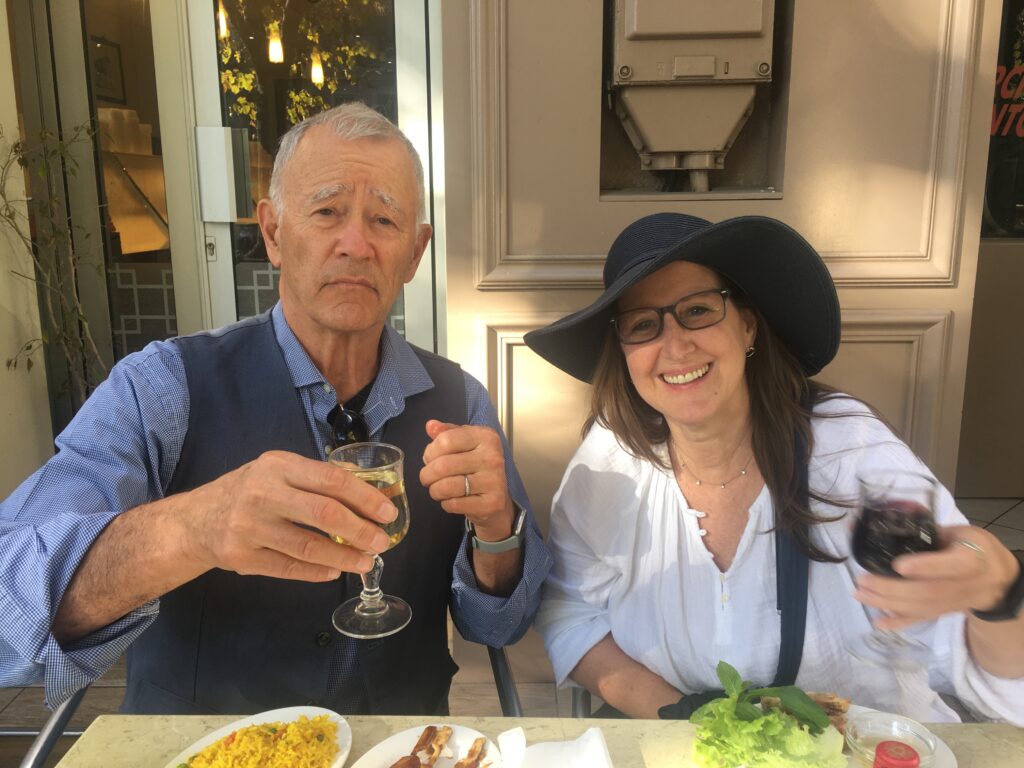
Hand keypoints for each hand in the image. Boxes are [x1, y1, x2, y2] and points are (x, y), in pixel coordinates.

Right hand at [182, 450, 397, 581]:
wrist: (194, 520)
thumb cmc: (248, 491)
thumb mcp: (277, 471)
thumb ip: (315, 477)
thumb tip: (367, 489)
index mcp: (278, 465)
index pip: (331, 479)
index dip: (365, 497)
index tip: (387, 513)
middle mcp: (263, 493)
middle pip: (324, 512)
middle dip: (360, 530)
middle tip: (382, 542)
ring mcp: (250, 526)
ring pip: (308, 546)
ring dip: (344, 557)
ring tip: (366, 562)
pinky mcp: (241, 556)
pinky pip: (289, 567)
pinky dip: (317, 572)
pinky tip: (335, 572)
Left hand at [419, 420, 513, 539]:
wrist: (498, 495)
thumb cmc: (477, 466)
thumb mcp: (465, 442)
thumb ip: (447, 432)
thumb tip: (431, 426)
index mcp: (486, 437)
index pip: (446, 440)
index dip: (430, 452)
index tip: (429, 459)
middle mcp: (492, 457)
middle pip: (443, 465)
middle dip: (427, 475)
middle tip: (427, 478)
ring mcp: (494, 481)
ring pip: (446, 487)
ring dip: (434, 491)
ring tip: (437, 489)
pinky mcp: (492, 503)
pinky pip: (454, 504)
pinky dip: (446, 503)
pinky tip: (451, 499)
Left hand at [854, 524, 1020, 629]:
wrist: (996, 578)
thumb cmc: (973, 547)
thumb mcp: (959, 532)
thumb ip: (930, 531)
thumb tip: (884, 523)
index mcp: (971, 559)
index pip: (950, 565)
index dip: (925, 566)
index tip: (898, 565)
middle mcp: (963, 585)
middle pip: (927, 591)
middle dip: (891, 588)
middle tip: (863, 579)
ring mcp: (953, 602)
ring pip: (921, 607)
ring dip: (886, 603)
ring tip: (859, 593)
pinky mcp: (945, 612)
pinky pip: (921, 619)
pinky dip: (898, 622)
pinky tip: (877, 622)